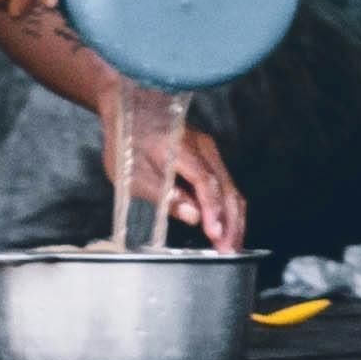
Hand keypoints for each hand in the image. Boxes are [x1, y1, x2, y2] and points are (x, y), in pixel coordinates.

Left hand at [109, 114, 249, 248]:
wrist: (130, 109)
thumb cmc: (127, 142)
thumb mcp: (133, 175)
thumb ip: (165, 196)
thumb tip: (193, 217)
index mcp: (181, 149)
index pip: (206, 183)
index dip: (213, 211)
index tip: (216, 234)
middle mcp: (203, 148)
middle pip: (226, 188)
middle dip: (231, 223)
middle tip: (228, 250)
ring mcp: (209, 151)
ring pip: (231, 188)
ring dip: (234, 219)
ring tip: (231, 245)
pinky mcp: (208, 157)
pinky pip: (225, 185)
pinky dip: (228, 208)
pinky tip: (226, 227)